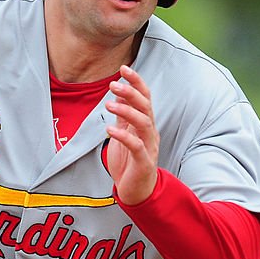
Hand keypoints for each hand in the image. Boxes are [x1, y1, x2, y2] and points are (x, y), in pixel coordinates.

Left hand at [104, 65, 158, 205]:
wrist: (136, 191)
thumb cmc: (129, 162)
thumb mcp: (124, 133)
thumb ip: (124, 115)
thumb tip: (120, 93)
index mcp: (145, 124)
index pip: (145, 98)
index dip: (137, 82)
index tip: (124, 68)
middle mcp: (150, 133)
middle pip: (146, 107)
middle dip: (131, 93)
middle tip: (114, 84)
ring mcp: (149, 147)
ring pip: (144, 123)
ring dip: (126, 112)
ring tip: (109, 105)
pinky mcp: (144, 162)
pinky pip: (136, 146)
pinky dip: (123, 136)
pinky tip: (110, 130)